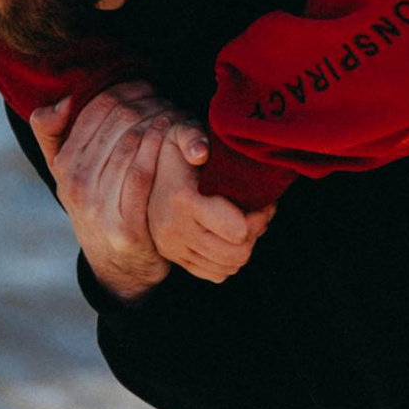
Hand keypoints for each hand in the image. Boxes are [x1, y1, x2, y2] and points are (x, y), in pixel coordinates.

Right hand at [30, 79, 178, 301]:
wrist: (119, 265)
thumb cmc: (102, 206)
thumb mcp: (73, 173)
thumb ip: (55, 136)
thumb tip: (58, 103)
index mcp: (63, 165)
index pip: (91, 110)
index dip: (122, 91)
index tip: (144, 86)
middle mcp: (74, 185)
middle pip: (113, 123)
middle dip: (142, 103)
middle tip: (163, 96)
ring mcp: (96, 208)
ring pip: (128, 145)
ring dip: (154, 122)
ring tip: (172, 112)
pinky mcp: (123, 227)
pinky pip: (140, 176)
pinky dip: (157, 150)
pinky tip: (172, 137)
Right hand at [144, 125, 273, 282]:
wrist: (146, 170)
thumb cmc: (176, 150)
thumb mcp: (182, 133)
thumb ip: (192, 137)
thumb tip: (200, 153)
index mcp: (181, 201)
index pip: (237, 230)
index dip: (258, 216)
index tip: (261, 201)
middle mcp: (174, 230)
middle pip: (236, 253)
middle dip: (255, 233)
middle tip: (259, 213)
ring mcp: (173, 248)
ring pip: (228, 267)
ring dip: (245, 248)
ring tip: (246, 224)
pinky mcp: (176, 259)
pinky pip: (215, 275)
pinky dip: (229, 261)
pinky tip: (230, 238)